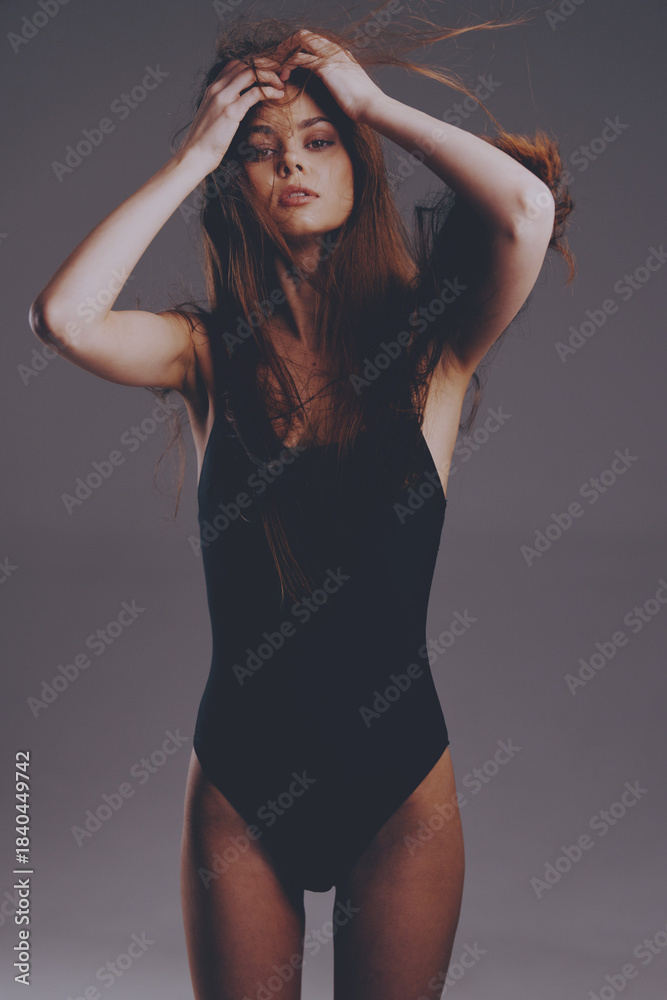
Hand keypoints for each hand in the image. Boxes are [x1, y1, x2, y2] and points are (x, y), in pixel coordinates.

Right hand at [177, 57, 287, 173]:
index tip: (267, 73)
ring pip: (251, 73)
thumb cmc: (205, 142)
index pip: (234, 65)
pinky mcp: (231, 112)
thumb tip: (239, 107)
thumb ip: (224, 107)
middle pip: (244, 64)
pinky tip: (278, 94)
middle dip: (265, 66)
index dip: (253, 65)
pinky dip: (270, 90)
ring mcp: (223, 99)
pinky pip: (255, 93)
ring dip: (269, 76)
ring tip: (280, 83)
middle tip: (279, 74)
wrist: (194, 155)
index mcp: (212, 89)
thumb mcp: (213, 117)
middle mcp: (217, 89)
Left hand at [276, 30, 388, 123]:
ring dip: (285, 53)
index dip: (298, 49)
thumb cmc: (361, 101)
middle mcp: (333, 48)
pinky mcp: (324, 67)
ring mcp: (329, 55)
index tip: (289, 64)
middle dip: (288, 46)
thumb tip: (332, 84)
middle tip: (278, 62)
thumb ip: (338, 78)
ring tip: (278, 70)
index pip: (313, 40)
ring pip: (300, 40)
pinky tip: (283, 76)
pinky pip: (300, 58)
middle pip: (304, 35)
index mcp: (338, 52)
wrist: (370, 105)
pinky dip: (287, 64)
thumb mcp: (348, 85)